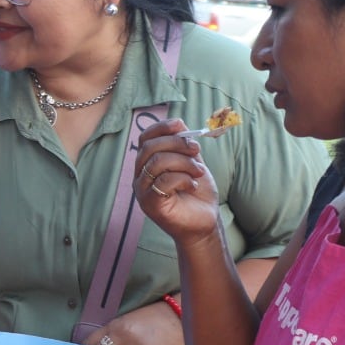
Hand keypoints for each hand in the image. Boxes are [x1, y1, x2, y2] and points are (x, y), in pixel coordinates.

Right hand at [134, 119, 221, 245]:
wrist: (203, 222)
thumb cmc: (196, 194)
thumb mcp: (192, 163)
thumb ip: (183, 145)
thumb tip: (178, 122)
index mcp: (147, 164)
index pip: (145, 139)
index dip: (160, 128)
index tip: (180, 125)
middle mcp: (140, 177)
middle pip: (150, 147)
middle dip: (177, 144)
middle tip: (196, 151)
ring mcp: (142, 191)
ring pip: (157, 162)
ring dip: (184, 162)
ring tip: (198, 172)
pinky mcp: (150, 204)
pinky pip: (163, 181)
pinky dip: (183, 179)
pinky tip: (192, 186)